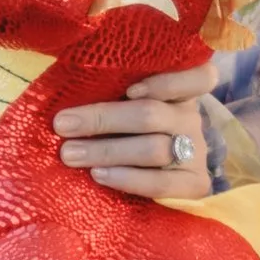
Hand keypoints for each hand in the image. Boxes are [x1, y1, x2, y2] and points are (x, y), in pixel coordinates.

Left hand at [53, 65, 218, 200]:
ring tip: (70, 154)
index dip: (166, 82)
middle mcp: (190, 118)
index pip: (197, 76)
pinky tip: (99, 174)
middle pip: (151, 114)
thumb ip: (109, 94)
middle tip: (63, 125)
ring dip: (107, 151)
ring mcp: (196, 151)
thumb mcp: (124, 105)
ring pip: (153, 149)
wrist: (153, 175)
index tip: (129, 90)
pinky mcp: (194, 184)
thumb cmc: (126, 129)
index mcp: (178, 90)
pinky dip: (128, 178)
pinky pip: (160, 182)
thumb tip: (64, 97)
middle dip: (103, 119)